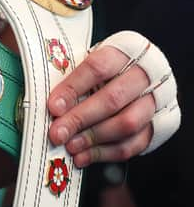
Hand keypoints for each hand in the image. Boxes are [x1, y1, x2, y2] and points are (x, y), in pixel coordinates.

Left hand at [47, 32, 179, 166]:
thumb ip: (71, 75)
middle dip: (80, 119)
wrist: (144, 73)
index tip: (53, 106)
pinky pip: (135, 144)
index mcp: (124, 51)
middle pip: (112, 99)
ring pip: (127, 124)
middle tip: (57, 133)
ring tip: (71, 145)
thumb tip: (47, 100)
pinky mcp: (160, 124)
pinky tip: (86, 155)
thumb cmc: (108, 68)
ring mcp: (154, 101)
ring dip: (94, 138)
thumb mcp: (91, 59)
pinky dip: (107, 152)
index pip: (97, 68)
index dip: (73, 88)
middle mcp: (143, 75)